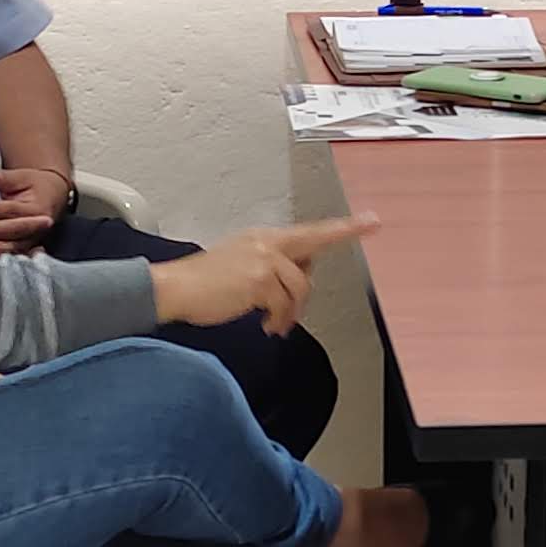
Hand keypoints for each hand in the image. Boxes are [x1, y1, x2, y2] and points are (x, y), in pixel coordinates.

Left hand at [0, 164, 76, 253]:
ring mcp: (32, 240)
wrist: (53, 196)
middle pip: (10, 234)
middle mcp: (37, 228)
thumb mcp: (20, 177)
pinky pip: (11, 256)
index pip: (10, 209)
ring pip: (11, 248)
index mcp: (36, 209)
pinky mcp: (26, 247)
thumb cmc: (34, 184)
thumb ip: (1, 177)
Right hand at [152, 215, 378, 335]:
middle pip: (313, 249)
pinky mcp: (258, 279)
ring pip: (300, 286)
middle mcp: (266, 242)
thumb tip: (300, 275)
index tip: (370, 221)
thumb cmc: (203, 283)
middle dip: (323, 265)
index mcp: (264, 237)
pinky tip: (266, 325)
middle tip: (322, 279)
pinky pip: (283, 304)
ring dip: (291, 311)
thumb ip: (273, 265)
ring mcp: (263, 259)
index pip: (310, 231)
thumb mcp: (241, 264)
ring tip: (275, 323)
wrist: (174, 288)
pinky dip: (278, 319)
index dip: (344, 227)